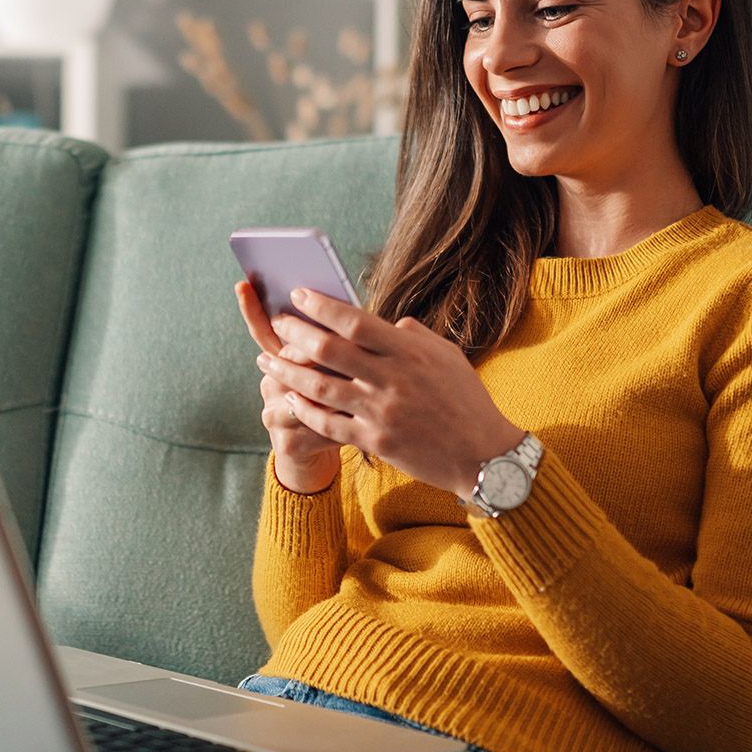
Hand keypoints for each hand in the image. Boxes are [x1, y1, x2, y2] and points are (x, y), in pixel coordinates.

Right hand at [234, 281, 341, 493]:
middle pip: (287, 359)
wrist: (321, 453)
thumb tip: (353, 306)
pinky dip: (342, 424)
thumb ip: (340, 339)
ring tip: (363, 386)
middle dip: (317, 351)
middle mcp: (270, 384)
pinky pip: (316, 429)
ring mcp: (273, 414)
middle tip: (345, 345)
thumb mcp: (338, 367)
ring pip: (304, 394)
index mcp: (280, 361)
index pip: (264, 330)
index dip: (252, 309)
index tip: (244, 284)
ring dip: (336, 390)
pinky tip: (361, 421)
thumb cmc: (338, 401)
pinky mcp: (286, 444)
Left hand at [256, 288, 524, 498]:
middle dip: (296, 334)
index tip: (298, 295)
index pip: (355, 320)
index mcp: (409, 352)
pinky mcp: (376, 442)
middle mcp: (392, 379)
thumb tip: (388, 321)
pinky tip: (289, 400)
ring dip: (289, 373)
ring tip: (267, 362)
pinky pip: (329, 424)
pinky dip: (305, 411)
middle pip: (330, 350)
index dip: (322, 306)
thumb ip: (414, 336)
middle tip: (277, 324)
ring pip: (321, 387)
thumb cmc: (467, 400)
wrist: (484, 456)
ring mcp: (382, 412)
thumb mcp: (447, 356)